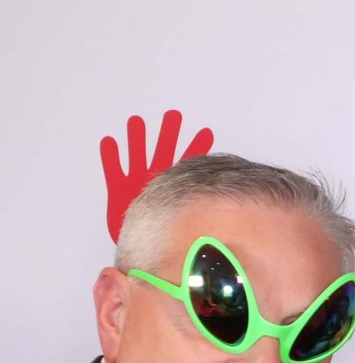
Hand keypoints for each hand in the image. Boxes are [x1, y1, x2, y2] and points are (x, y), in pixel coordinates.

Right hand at [100, 110, 214, 242]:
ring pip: (137, 155)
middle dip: (168, 133)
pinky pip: (114, 170)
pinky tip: (109, 142)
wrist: (145, 247)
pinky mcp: (119, 190)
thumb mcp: (187, 224)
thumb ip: (208, 220)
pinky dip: (111, 157)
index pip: (188, 163)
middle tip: (174, 115)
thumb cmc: (165, 236)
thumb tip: (237, 227)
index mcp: (173, 185)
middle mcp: (157, 179)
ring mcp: (136, 182)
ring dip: (136, 139)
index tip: (208, 132)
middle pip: (163, 151)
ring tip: (137, 122)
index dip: (198, 147)